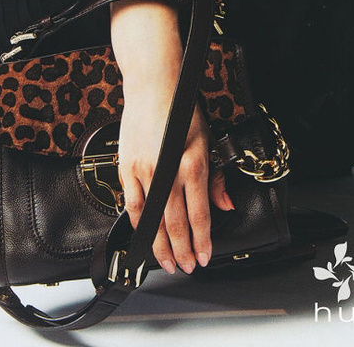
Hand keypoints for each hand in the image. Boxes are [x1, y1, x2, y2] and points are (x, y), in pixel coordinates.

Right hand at [110, 0, 233, 273]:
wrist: (153, 85)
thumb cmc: (182, 108)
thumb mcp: (208, 139)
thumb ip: (215, 176)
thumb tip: (226, 204)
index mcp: (193, 162)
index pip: (199, 212)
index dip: (202, 239)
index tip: (204, 257)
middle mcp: (169, 169)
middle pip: (175, 221)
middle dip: (182, 249)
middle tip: (186, 267)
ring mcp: (145, 169)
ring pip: (153, 218)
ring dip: (160, 244)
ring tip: (166, 262)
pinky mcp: (127, 166)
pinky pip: (133, 203)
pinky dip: (139, 224)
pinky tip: (144, 237)